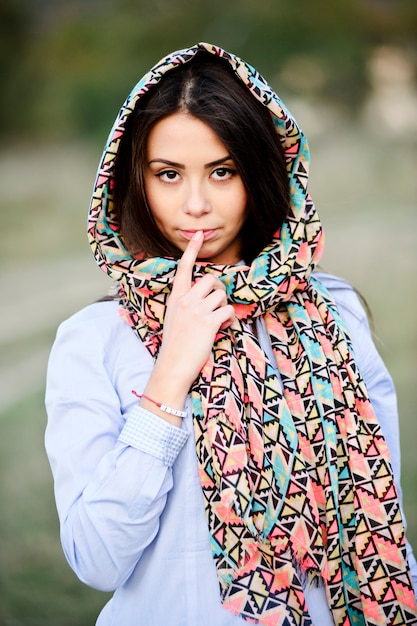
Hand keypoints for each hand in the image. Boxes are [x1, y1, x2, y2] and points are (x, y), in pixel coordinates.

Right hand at [140, 231, 234, 421]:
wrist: (172, 366)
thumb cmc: (175, 346)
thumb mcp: (174, 319)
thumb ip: (187, 305)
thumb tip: (207, 299)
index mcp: (176, 298)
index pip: (184, 268)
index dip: (192, 250)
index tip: (199, 234)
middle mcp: (185, 300)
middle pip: (211, 279)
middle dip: (219, 289)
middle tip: (218, 303)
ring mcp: (196, 310)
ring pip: (222, 295)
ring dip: (225, 307)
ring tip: (218, 321)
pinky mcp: (208, 321)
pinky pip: (228, 311)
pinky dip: (230, 320)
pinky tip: (222, 329)